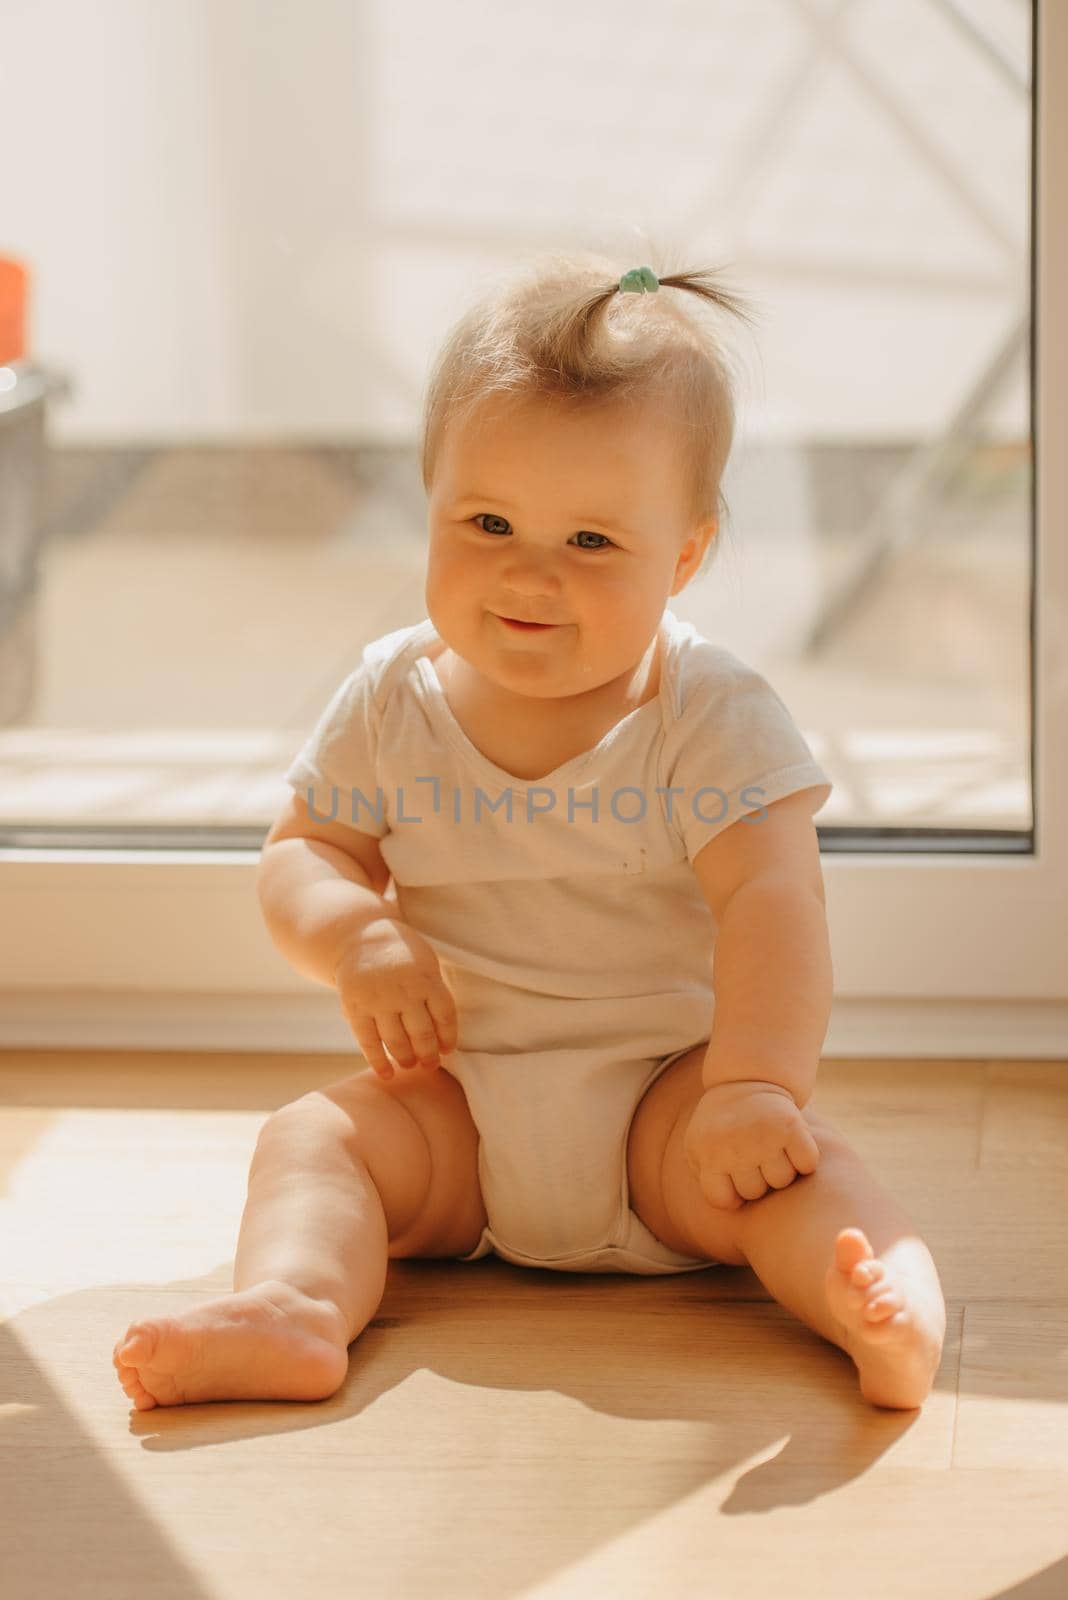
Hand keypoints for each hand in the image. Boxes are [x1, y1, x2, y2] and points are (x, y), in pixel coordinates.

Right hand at [333, 918, 458, 1081]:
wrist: (360, 936)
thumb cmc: (401, 956)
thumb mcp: (425, 964)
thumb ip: (434, 994)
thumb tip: (443, 1036)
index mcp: (426, 979)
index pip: (445, 1016)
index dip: (448, 1037)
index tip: (447, 1050)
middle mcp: (403, 991)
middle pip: (422, 1033)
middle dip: (428, 1055)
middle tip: (430, 1065)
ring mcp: (378, 1000)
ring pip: (396, 1041)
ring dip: (406, 1059)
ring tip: (410, 1065)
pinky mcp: (355, 1007)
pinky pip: (368, 1042)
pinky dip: (378, 1062)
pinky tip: (387, 1074)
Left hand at [682, 1079, 820, 1209]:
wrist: (747, 1079)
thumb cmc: (723, 1125)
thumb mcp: (699, 1148)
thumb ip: (707, 1180)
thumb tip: (733, 1208)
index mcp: (707, 1153)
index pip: (724, 1201)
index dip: (732, 1193)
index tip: (733, 1173)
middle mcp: (733, 1146)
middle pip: (755, 1193)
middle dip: (756, 1178)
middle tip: (752, 1151)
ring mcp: (762, 1136)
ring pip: (782, 1181)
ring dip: (781, 1167)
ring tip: (770, 1145)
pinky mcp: (791, 1126)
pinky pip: (807, 1164)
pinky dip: (805, 1157)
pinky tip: (792, 1142)